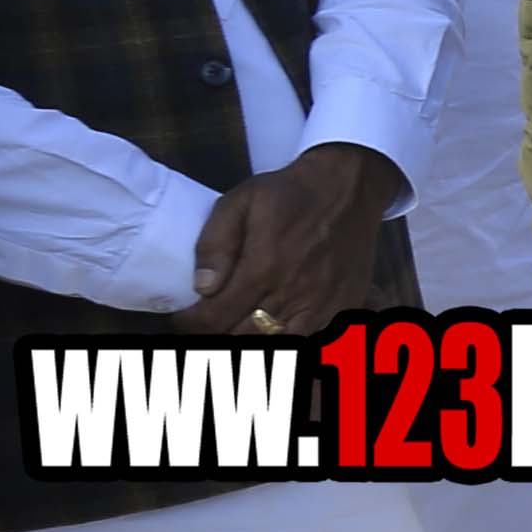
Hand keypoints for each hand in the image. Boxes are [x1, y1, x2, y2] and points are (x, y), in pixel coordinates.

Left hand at [186, 141, 402, 339]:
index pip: (215, 317)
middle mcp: (295, 293)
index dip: (190, 323)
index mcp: (265, 267)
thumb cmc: (289, 193)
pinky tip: (276, 326)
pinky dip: (289, 339)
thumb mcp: (240, 203)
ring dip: (253, 339)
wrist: (349, 187)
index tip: (183, 316)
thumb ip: (216, 244)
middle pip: (243, 336)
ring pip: (279, 344)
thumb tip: (203, 287)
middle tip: (207, 319)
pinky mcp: (344, 306)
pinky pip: (313, 339)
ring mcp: (324, 304)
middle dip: (217, 332)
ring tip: (238, 324)